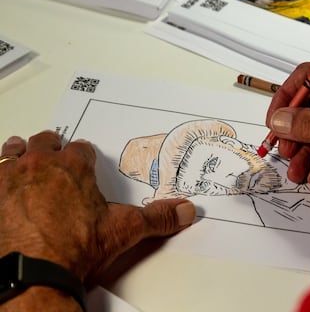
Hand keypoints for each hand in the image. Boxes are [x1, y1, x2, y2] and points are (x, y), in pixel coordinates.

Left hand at [0, 131, 195, 282]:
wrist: (32, 271)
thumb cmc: (74, 248)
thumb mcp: (124, 231)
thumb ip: (157, 217)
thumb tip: (185, 210)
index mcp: (74, 168)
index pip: (81, 149)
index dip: (83, 156)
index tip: (84, 163)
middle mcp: (41, 165)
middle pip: (45, 142)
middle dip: (50, 148)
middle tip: (54, 159)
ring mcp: (10, 178)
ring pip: (13, 151)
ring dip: (18, 154)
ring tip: (22, 160)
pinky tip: (3, 189)